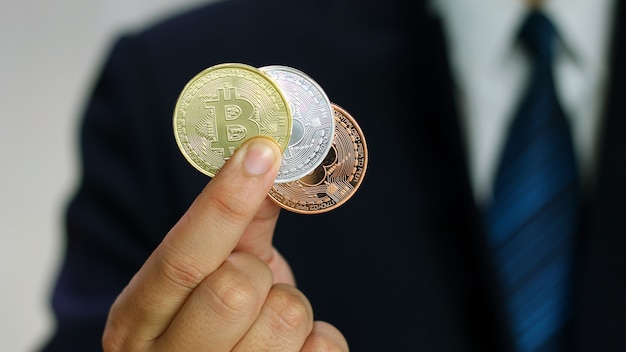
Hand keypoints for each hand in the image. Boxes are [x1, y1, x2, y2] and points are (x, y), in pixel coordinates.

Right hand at [102, 138, 348, 350]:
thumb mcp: (209, 273)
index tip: (262, 150)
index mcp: (137, 321)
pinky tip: (290, 345)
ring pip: (286, 316)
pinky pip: (324, 347)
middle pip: (235, 289)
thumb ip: (236, 224)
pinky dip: (318, 336)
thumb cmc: (210, 322)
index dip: (225, 203)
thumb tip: (267, 157)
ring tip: (267, 320)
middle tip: (251, 282)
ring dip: (288, 305)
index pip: (181, 259)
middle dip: (257, 274)